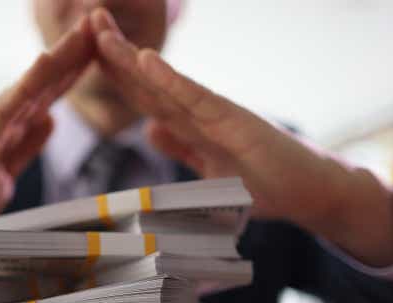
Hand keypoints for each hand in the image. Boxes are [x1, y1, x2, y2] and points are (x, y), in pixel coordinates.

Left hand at [90, 8, 392, 267]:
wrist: (308, 192)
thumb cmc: (263, 181)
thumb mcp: (207, 167)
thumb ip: (181, 146)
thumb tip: (149, 129)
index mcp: (188, 124)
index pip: (142, 95)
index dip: (113, 73)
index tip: (84, 53)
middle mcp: (196, 111)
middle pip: (146, 79)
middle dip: (112, 51)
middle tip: (85, 19)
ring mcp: (213, 113)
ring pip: (162, 80)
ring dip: (129, 54)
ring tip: (100, 27)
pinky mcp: (232, 120)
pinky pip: (195, 97)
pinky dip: (169, 79)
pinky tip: (144, 59)